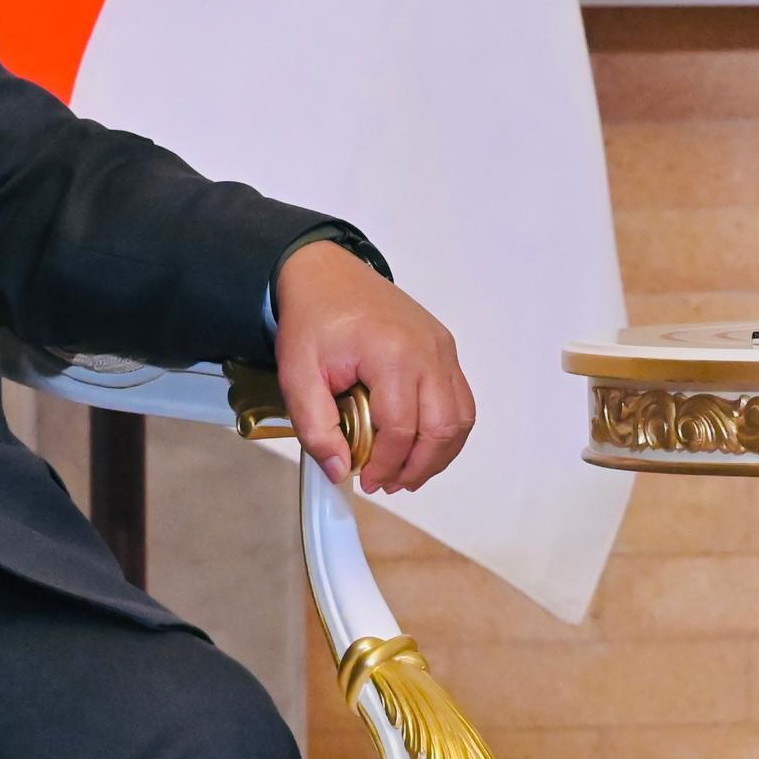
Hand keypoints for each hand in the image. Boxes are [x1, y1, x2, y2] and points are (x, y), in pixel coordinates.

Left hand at [275, 239, 474, 495]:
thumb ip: (316, 427)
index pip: (401, 429)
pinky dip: (448, 431)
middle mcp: (427, 351)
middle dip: (418, 467)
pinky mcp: (445, 349)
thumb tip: (339, 471)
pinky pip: (461, 400)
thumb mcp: (297, 375)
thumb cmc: (313, 319)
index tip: (366, 480)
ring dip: (439, 454)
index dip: (386, 464)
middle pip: (442, 428)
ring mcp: (442, 349)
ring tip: (409, 473)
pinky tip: (423, 445)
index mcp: (391, 355)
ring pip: (461, 418)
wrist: (326, 274)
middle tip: (390, 484)